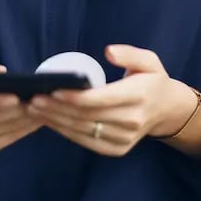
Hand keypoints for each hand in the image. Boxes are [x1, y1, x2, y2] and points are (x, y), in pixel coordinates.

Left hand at [27, 45, 198, 156]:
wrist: (167, 111)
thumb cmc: (152, 80)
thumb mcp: (149, 60)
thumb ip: (129, 53)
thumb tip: (108, 51)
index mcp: (138, 97)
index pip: (100, 99)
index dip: (74, 96)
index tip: (52, 88)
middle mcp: (131, 121)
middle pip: (86, 116)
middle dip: (57, 108)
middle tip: (34, 99)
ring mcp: (124, 139)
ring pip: (83, 130)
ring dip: (56, 121)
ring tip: (34, 109)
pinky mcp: (117, 149)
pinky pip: (86, 142)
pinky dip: (65, 132)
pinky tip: (49, 121)